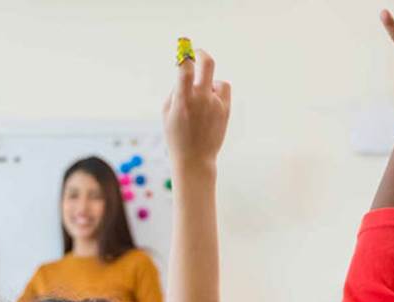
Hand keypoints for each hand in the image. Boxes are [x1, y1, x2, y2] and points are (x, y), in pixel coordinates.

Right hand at [162, 48, 230, 168]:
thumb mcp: (166, 114)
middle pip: (208, 63)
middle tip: (197, 53)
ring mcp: (216, 104)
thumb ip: (175, 91)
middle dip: (202, 53)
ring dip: (208, 83)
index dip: (184, 54)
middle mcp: (201, 99)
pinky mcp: (226, 109)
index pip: (185, 68)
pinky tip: (209, 102)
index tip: (183, 48)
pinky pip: (223, 89)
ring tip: (200, 100)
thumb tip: (185, 72)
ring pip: (215, 80)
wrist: (195, 160)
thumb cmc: (176, 136)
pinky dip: (216, 91)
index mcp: (183, 100)